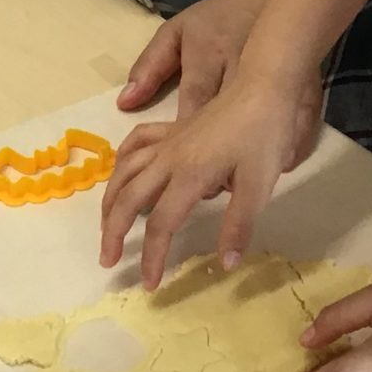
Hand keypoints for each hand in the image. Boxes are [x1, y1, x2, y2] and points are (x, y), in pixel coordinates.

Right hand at [99, 68, 304, 288]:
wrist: (264, 87)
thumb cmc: (265, 135)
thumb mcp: (259, 186)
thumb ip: (238, 226)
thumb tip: (226, 265)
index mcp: (189, 176)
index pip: (160, 225)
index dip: (151, 257)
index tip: (149, 284)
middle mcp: (168, 159)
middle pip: (126, 199)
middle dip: (112, 232)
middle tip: (108, 260)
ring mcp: (166, 142)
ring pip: (123, 171)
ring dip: (109, 201)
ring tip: (107, 226)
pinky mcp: (171, 130)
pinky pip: (134, 145)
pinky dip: (121, 163)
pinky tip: (121, 174)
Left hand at [120, 0, 321, 168]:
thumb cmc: (217, 19)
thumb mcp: (177, 33)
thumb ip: (151, 67)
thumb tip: (126, 102)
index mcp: (210, 56)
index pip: (196, 101)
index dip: (189, 138)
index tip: (181, 167)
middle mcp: (242, 70)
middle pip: (232, 122)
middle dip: (220, 160)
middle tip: (207, 188)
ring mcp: (278, 81)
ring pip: (268, 130)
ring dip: (255, 159)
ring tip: (239, 184)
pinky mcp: (303, 89)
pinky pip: (297, 128)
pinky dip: (286, 151)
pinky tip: (275, 167)